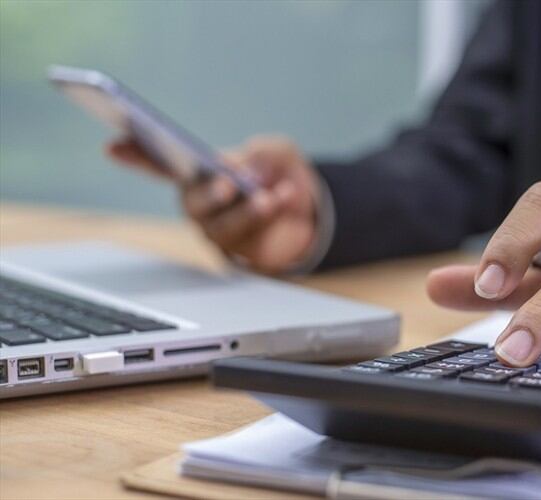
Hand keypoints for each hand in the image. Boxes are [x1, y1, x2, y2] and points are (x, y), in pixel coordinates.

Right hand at [107, 135, 320, 273]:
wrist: (307, 214)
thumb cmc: (277, 175)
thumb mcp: (278, 152)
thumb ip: (265, 150)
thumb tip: (250, 164)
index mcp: (196, 173)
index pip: (159, 164)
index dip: (135, 155)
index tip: (112, 145)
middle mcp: (199, 204)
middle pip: (194, 201)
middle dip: (211, 193)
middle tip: (229, 184)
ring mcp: (217, 231)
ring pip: (224, 225)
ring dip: (248, 210)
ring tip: (269, 197)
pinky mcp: (240, 252)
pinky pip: (248, 238)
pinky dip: (268, 217)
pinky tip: (283, 199)